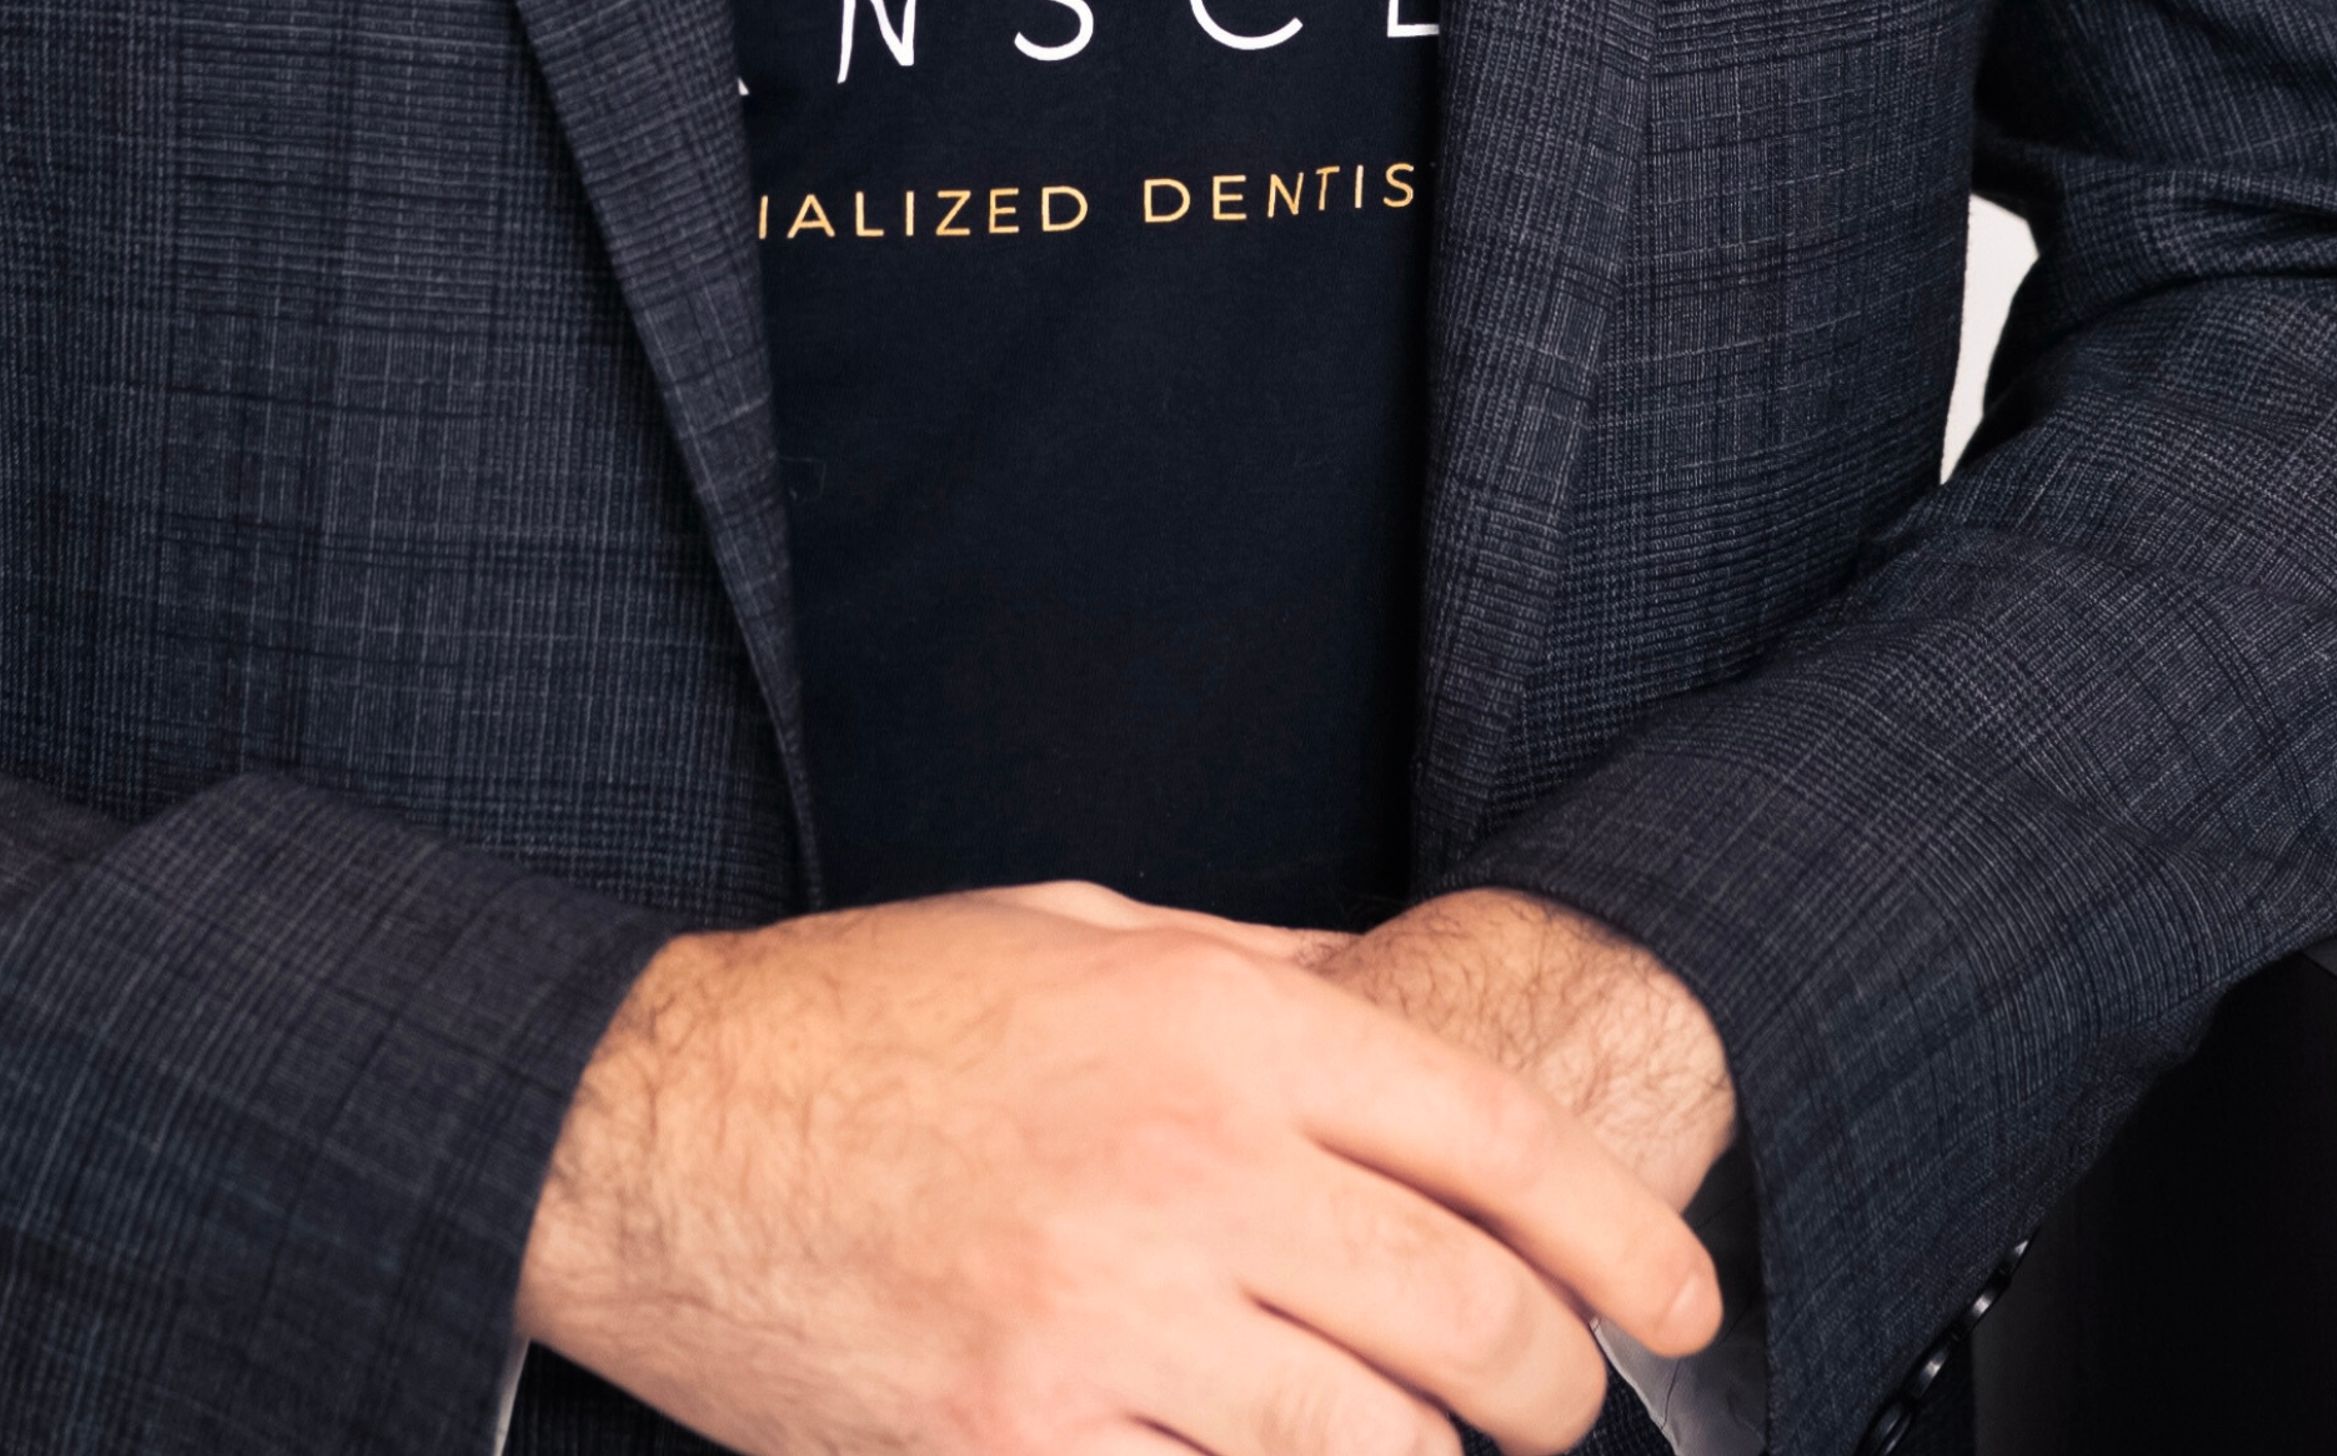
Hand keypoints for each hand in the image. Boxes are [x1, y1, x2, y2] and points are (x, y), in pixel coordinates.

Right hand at [515, 877, 1723, 1454]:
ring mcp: (1107, 1323)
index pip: (1490, 1138)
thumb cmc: (866, 1023)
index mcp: (1212, 1020)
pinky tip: (1256, 1455)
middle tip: (1549, 1398)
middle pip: (1471, 1315)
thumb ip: (1261, 979)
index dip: (1621, 1236)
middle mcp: (1188, 1165)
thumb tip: (1404, 1018)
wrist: (656, 1130)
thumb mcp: (1081, 932)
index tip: (1679, 1300)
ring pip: (1373, 1443)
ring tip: (1412, 1438)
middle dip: (1551, 1382)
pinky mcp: (1024, 1444)